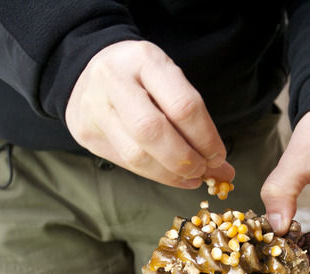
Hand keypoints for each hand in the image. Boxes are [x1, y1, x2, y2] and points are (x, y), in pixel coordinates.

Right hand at [65, 40, 233, 187]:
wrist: (88, 67)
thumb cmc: (141, 77)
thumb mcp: (170, 82)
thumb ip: (196, 120)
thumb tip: (224, 171)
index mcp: (145, 60)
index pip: (183, 106)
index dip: (206, 139)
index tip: (219, 156)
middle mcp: (114, 80)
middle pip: (153, 132)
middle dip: (185, 160)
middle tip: (202, 170)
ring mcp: (94, 107)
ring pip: (136, 154)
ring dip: (169, 174)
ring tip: (189, 177)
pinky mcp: (85, 132)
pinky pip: (124, 162)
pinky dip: (153, 174)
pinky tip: (170, 176)